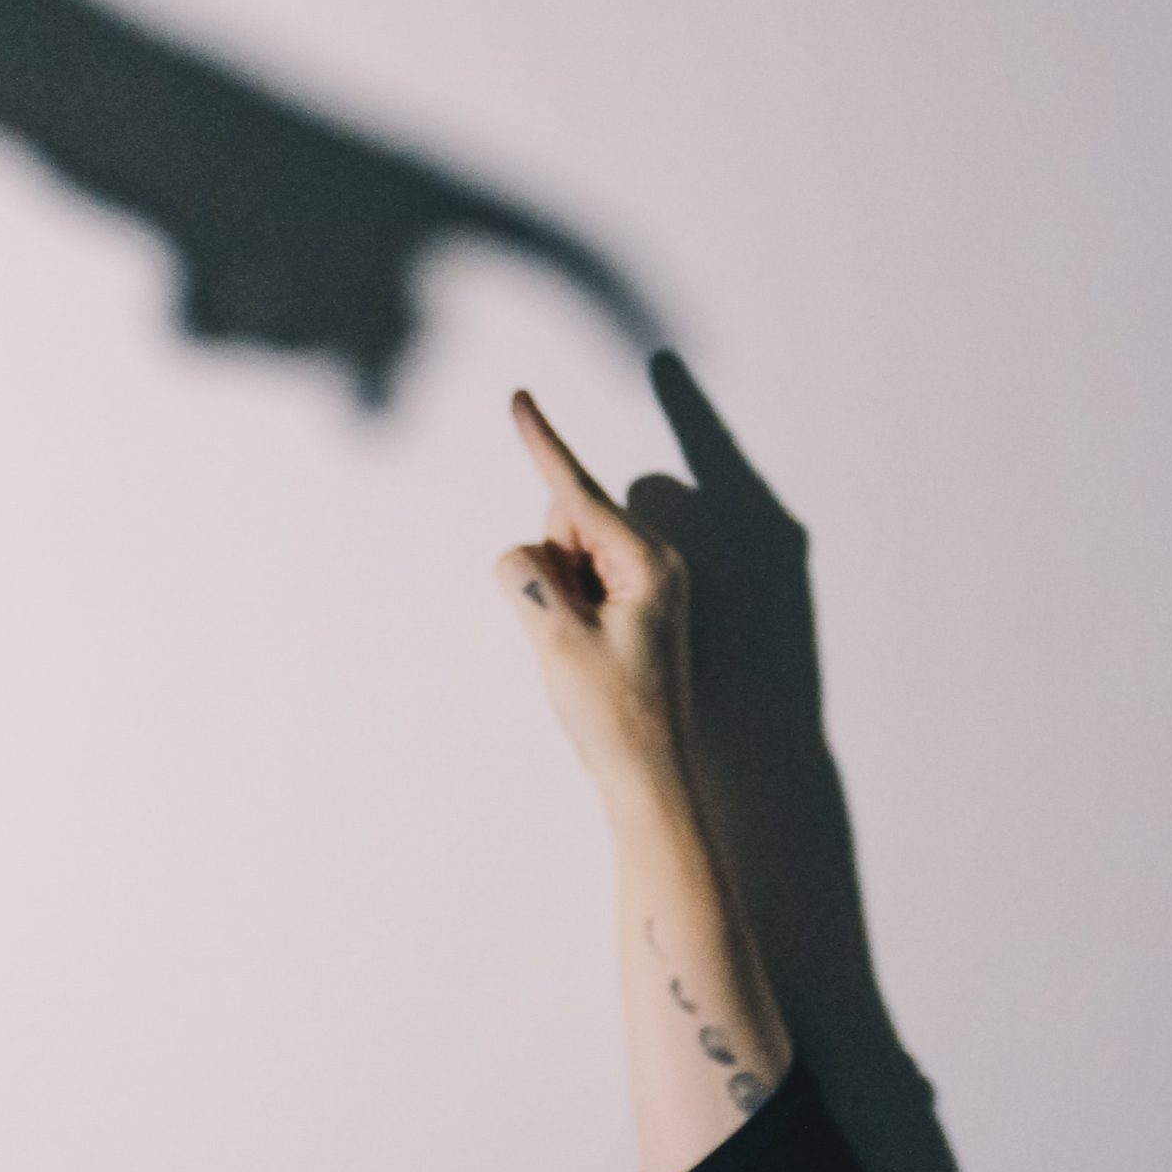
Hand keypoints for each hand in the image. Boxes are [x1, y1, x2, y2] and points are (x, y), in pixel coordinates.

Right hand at [493, 388, 694, 793]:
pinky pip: (574, 583)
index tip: (519, 397)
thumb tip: (520, 554)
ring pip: (564, 554)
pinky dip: (565, 608)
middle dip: (550, 563)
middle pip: (566, 522)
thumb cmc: (615, 714)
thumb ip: (529, 579)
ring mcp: (643, 584)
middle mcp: (652, 562)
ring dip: (556, 592)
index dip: (542, 443)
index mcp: (646, 561)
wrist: (648, 774)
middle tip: (571, 631)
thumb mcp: (558, 641)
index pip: (577, 491)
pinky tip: (588, 654)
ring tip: (584, 650)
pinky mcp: (631, 605)